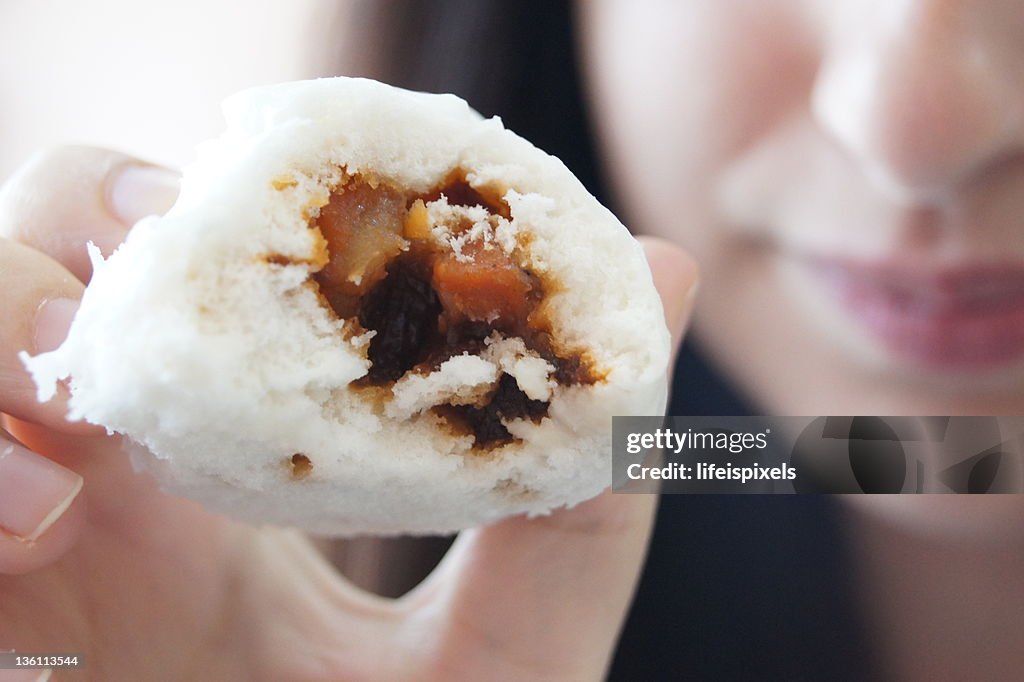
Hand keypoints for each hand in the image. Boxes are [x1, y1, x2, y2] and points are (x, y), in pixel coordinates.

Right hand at [0, 147, 696, 680]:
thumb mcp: (507, 654)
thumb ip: (587, 496)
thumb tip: (670, 274)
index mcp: (255, 467)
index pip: (217, 264)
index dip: (240, 201)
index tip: (304, 207)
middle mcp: (129, 474)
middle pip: (55, 250)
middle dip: (86, 218)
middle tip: (166, 249)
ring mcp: (36, 528)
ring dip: (0, 315)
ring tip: (84, 409)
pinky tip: (39, 513)